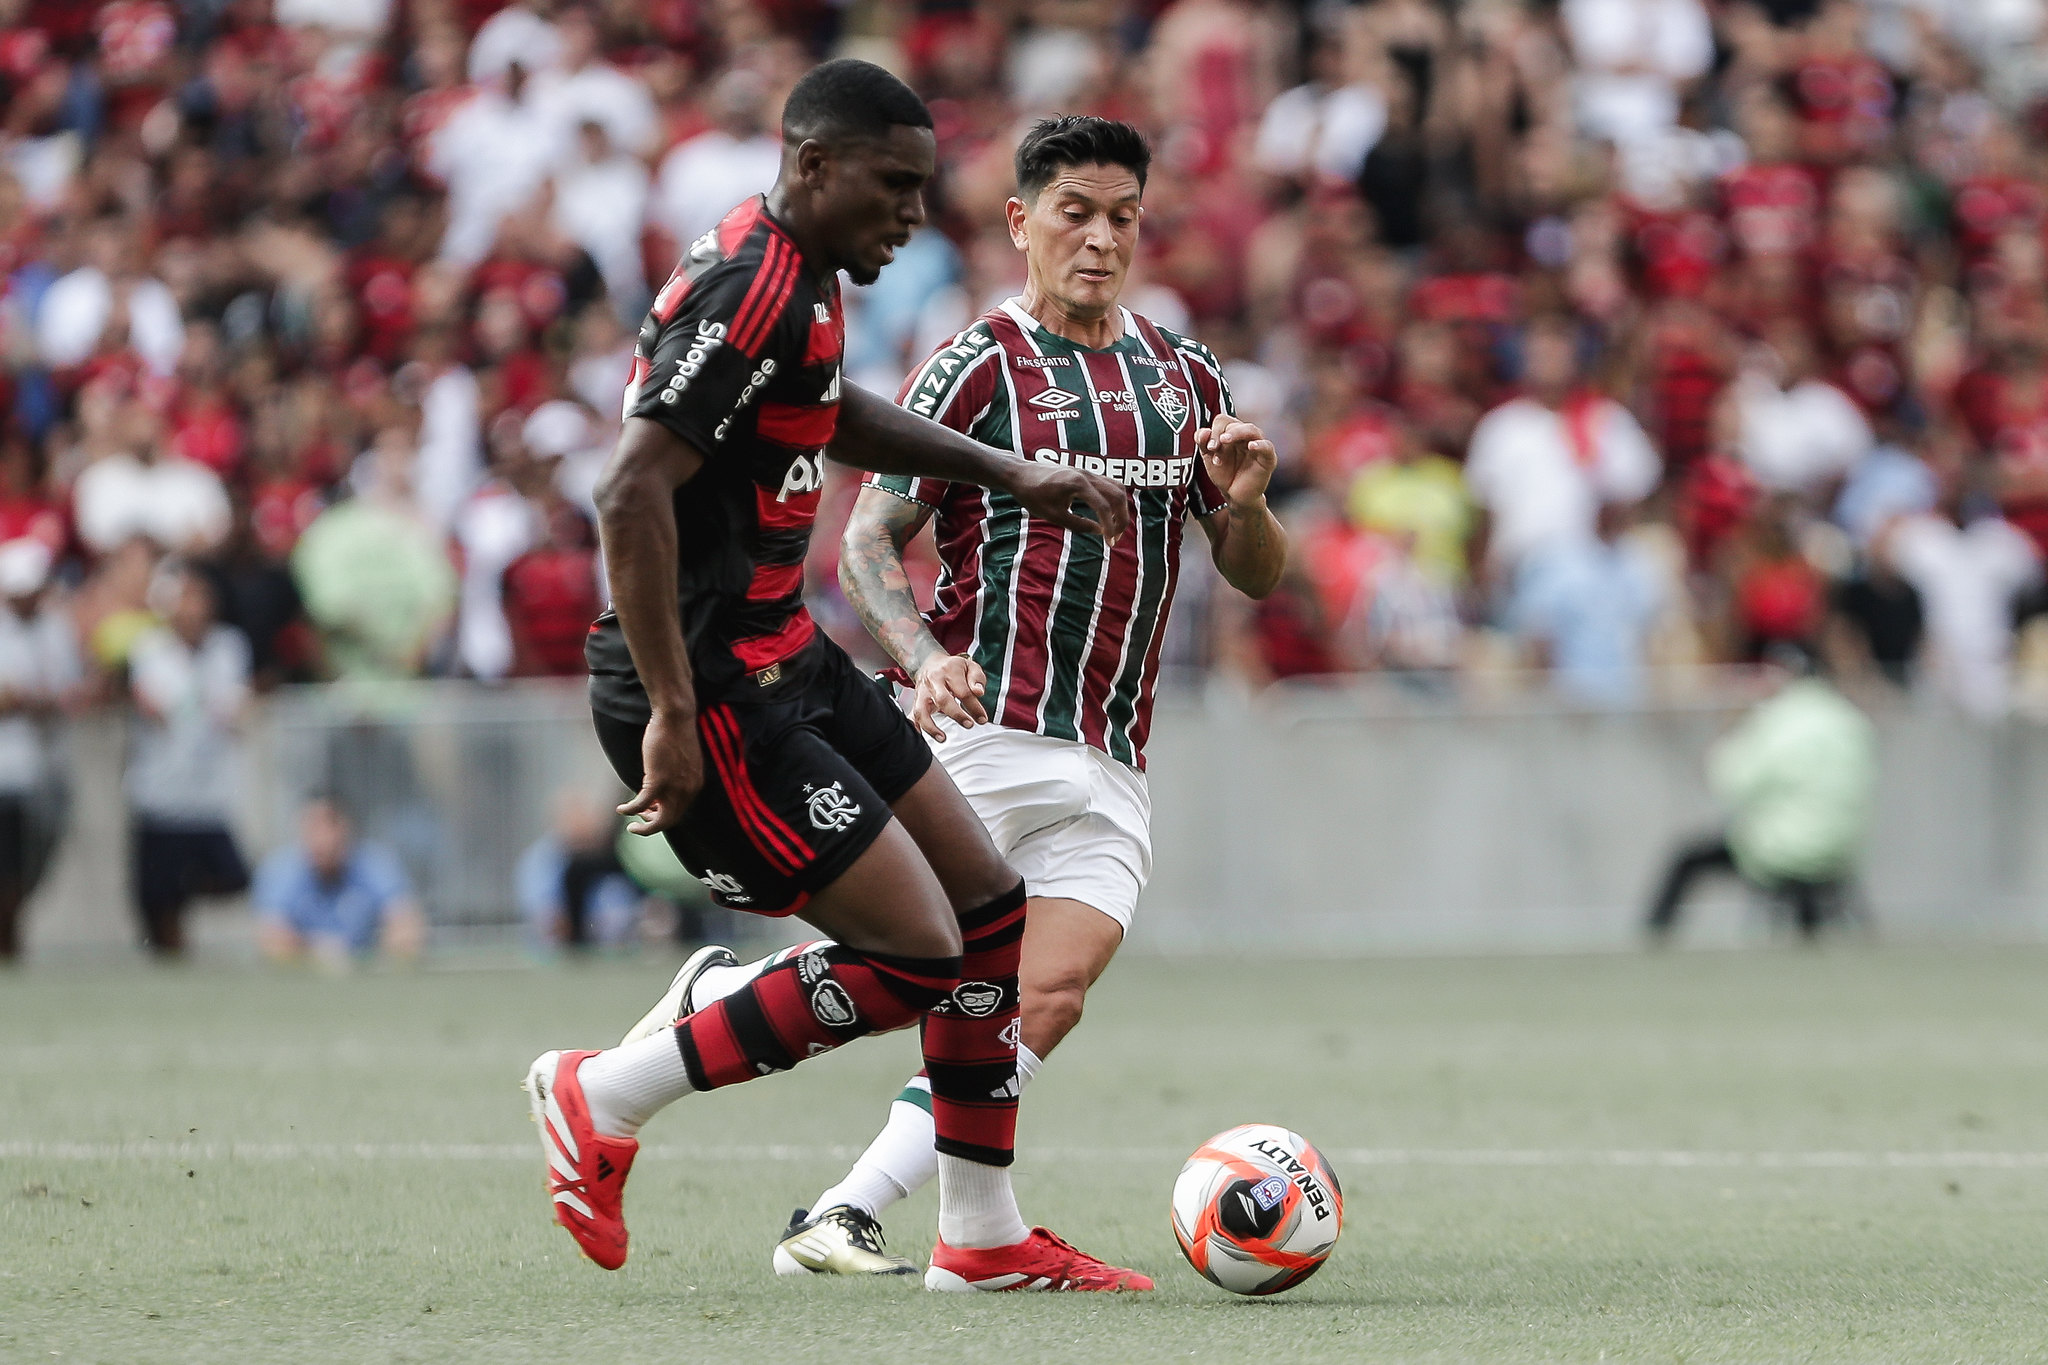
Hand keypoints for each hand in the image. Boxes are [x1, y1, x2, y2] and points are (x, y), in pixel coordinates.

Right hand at [618, 707, 703, 835]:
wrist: (675, 717)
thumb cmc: (676, 733)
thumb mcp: (682, 760)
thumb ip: (677, 776)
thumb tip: (663, 785)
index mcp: (695, 785)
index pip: (680, 811)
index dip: (663, 815)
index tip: (651, 811)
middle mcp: (688, 790)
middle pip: (670, 820)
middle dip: (653, 825)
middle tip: (639, 822)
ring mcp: (674, 787)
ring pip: (659, 820)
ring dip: (643, 826)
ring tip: (630, 824)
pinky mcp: (658, 781)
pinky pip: (642, 804)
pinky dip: (630, 810)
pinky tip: (621, 809)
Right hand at [909, 653, 987, 740]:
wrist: (930, 662)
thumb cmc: (953, 668)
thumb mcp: (970, 666)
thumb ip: (977, 679)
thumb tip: (979, 692)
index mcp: (949, 671)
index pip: (963, 692)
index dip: (974, 707)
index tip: (982, 719)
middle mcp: (933, 682)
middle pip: (943, 700)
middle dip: (956, 714)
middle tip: (969, 724)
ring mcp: (922, 692)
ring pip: (922, 710)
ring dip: (931, 726)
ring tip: (942, 738)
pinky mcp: (916, 701)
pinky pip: (912, 715)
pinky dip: (914, 726)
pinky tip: (920, 735)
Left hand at [1004, 461, 1129, 540]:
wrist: (1020, 474)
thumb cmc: (1032, 495)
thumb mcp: (1053, 515)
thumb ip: (1077, 524)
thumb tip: (1099, 531)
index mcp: (1078, 484)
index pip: (1104, 507)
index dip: (1111, 526)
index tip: (1110, 542)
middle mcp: (1087, 474)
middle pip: (1118, 495)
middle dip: (1122, 518)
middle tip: (1117, 538)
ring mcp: (1088, 472)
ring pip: (1117, 487)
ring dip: (1121, 508)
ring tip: (1115, 527)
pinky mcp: (1086, 474)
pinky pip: (1109, 484)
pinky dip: (1114, 500)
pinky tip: (1108, 515)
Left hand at [1197, 416, 1276, 509]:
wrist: (1234, 495)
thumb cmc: (1224, 474)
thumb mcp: (1208, 458)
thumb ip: (1203, 443)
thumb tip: (1203, 431)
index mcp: (1232, 433)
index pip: (1223, 421)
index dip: (1214, 431)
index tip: (1209, 447)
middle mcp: (1245, 436)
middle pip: (1234, 424)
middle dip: (1220, 435)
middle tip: (1213, 448)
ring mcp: (1258, 445)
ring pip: (1251, 430)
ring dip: (1236, 433)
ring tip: (1225, 440)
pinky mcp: (1268, 458)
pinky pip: (1267, 446)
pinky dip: (1260, 445)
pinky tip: (1251, 446)